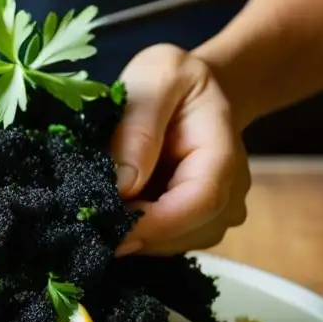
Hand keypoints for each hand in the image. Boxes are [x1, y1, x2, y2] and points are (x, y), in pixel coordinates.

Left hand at [110, 44, 249, 254]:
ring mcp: (217, 212)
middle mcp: (230, 191)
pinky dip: (138, 233)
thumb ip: (139, 126)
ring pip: (176, 244)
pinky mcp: (196, 224)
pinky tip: (116, 212)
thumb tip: (122, 185)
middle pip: (188, 231)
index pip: (201, 200)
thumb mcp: (156, 77)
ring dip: (137, 235)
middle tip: (91, 217)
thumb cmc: (175, 80)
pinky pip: (166, 241)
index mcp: (222, 152)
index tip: (112, 232)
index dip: (156, 223)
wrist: (197, 92)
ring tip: (103, 208)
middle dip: (139, 232)